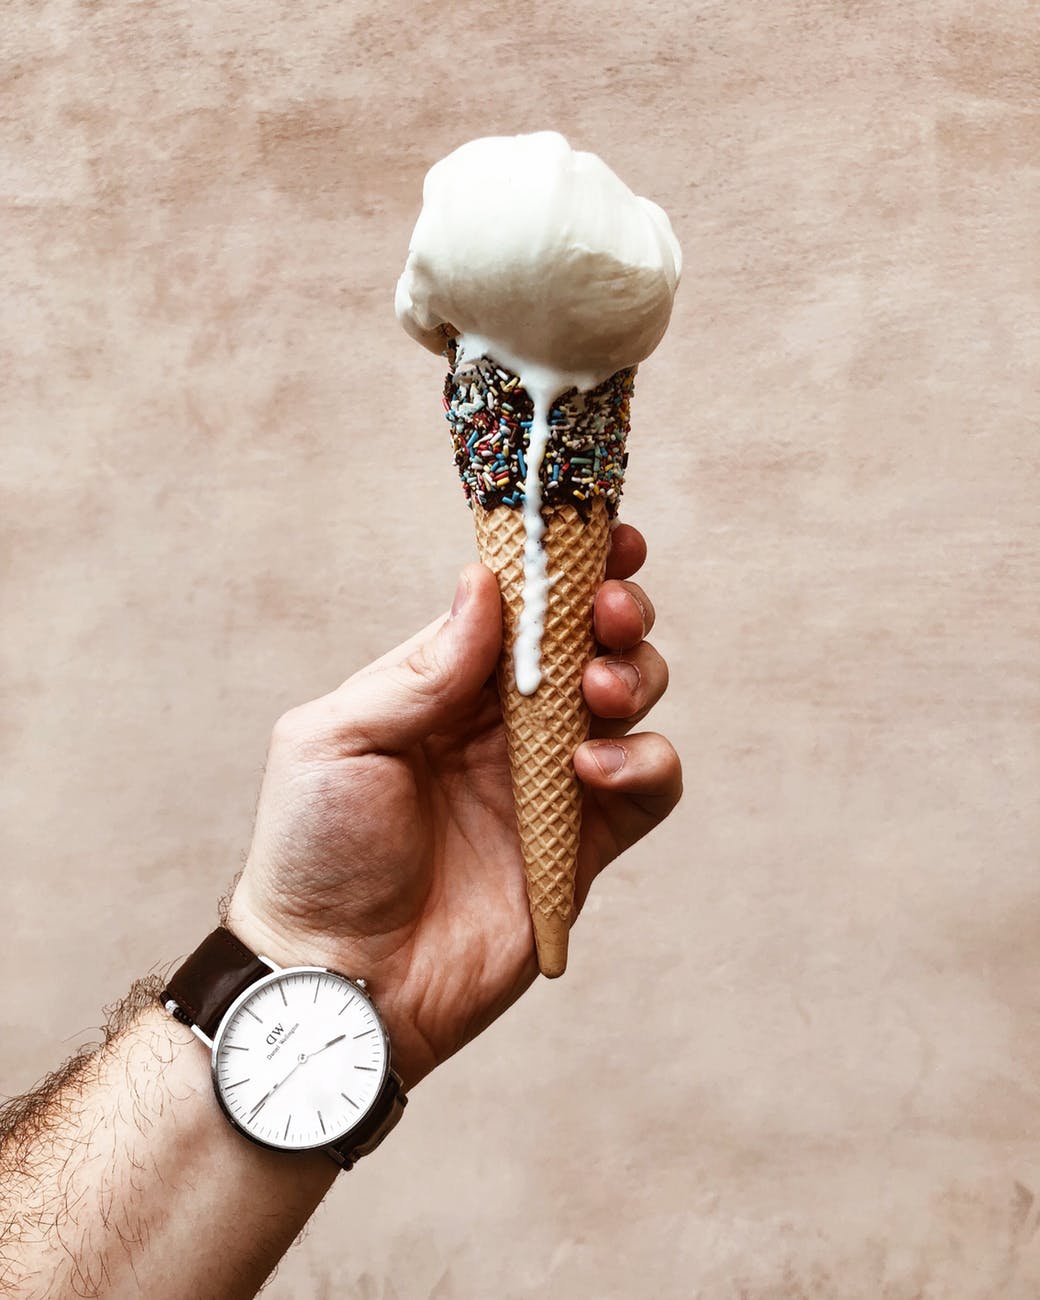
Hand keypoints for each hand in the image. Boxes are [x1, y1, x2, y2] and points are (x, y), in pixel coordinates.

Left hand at [227, 524, 680, 1087]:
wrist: (337, 977)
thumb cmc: (315, 852)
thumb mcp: (338, 738)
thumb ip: (421, 666)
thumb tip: (484, 583)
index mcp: (445, 685)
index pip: (518, 605)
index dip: (562, 564)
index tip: (601, 532)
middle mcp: (505, 723)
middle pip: (590, 639)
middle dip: (613, 610)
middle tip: (606, 610)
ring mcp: (549, 781)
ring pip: (630, 698)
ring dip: (634, 675)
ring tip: (596, 694)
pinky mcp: (584, 844)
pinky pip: (649, 784)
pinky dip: (643, 763)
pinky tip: (592, 772)